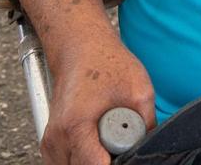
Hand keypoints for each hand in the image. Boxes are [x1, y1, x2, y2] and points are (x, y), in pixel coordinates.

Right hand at [42, 29, 155, 164]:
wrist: (81, 48)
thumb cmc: (107, 63)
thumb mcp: (139, 91)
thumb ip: (146, 124)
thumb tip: (151, 145)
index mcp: (75, 126)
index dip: (115, 163)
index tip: (126, 154)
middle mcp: (56, 139)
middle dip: (106, 160)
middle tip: (121, 140)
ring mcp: (49, 142)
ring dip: (93, 159)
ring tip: (108, 136)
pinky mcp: (50, 143)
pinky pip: (67, 162)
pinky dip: (84, 156)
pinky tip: (97, 139)